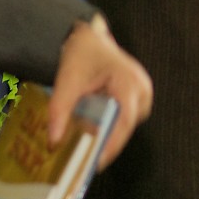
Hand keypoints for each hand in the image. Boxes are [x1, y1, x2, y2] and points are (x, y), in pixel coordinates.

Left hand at [49, 15, 152, 169]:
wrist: (89, 36)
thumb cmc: (81, 54)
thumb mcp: (67, 81)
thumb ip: (60, 111)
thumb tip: (54, 141)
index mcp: (128, 83)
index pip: (123, 121)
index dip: (111, 144)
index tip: (96, 163)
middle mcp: (142, 88)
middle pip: (127, 126)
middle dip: (109, 143)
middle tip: (88, 160)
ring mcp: (143, 90)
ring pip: (129, 123)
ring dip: (112, 134)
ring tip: (91, 145)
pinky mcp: (139, 93)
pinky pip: (129, 116)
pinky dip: (113, 124)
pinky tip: (98, 127)